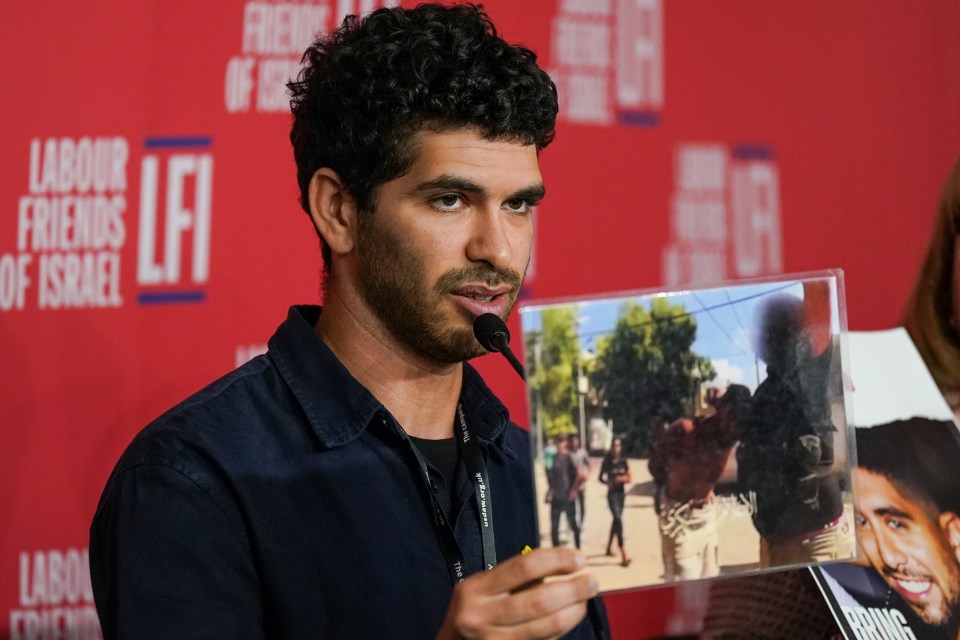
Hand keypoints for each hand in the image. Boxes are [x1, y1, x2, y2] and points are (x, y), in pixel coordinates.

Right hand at [435, 547, 596, 639]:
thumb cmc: (471, 613)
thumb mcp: (480, 589)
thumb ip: (513, 580)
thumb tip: (560, 566)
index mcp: (475, 589)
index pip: (522, 567)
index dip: (555, 560)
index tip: (577, 558)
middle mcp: (481, 616)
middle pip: (537, 600)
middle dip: (571, 589)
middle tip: (591, 581)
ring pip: (543, 627)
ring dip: (572, 612)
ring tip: (585, 600)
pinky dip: (560, 630)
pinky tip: (570, 618)